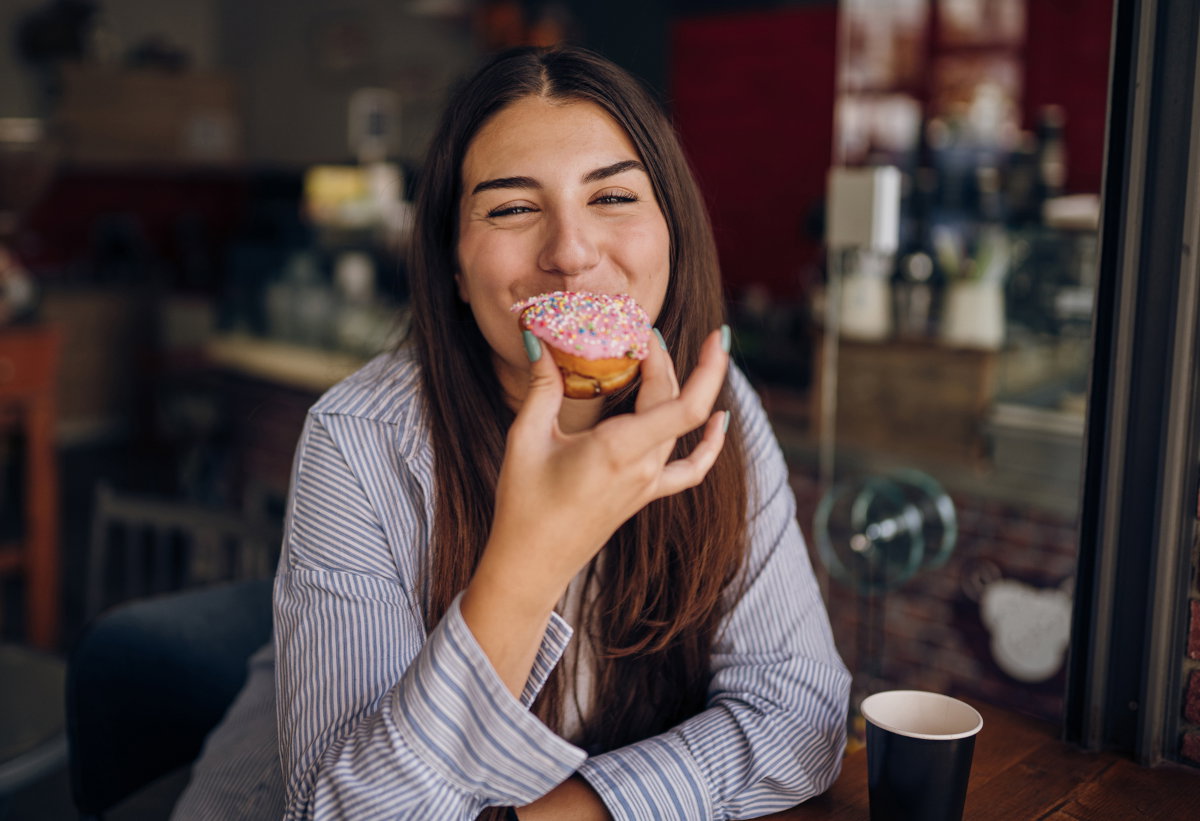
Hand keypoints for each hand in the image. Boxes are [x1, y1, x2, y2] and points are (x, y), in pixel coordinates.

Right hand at [480, 326, 730, 612]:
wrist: (531, 564)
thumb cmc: (523, 505)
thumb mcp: (526, 438)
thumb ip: (541, 385)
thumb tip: (535, 336)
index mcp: (618, 450)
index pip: (683, 404)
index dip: (697, 364)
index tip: (671, 329)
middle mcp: (643, 467)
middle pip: (677, 402)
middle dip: (664, 359)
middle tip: (638, 331)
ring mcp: (649, 484)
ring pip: (680, 426)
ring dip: (676, 385)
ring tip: (657, 356)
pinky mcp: (646, 495)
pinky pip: (690, 468)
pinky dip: (709, 444)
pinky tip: (718, 420)